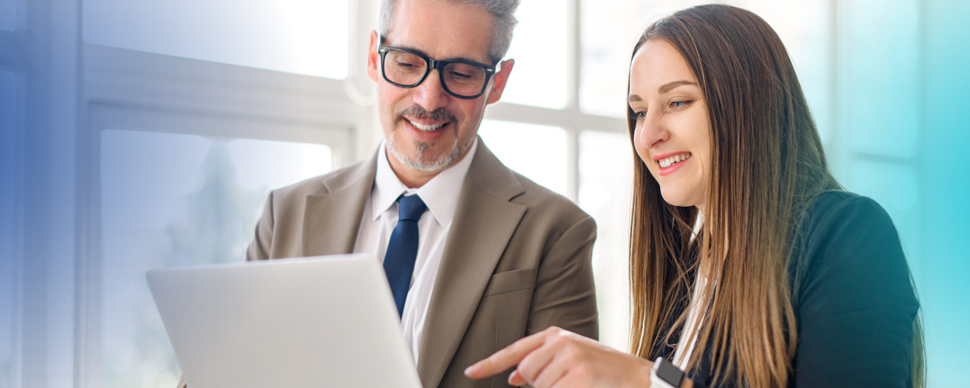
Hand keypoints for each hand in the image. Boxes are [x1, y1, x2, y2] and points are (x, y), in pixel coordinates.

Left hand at [464, 326, 654, 387]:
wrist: (638, 376)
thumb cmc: (602, 371)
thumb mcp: (569, 360)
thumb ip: (541, 364)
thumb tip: (514, 378)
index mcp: (555, 335)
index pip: (515, 350)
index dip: (490, 363)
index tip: (470, 372)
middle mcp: (560, 342)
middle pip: (526, 372)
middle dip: (540, 383)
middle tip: (568, 380)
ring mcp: (569, 358)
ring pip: (539, 386)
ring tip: (579, 383)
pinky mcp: (578, 375)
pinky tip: (581, 386)